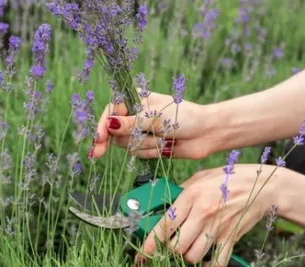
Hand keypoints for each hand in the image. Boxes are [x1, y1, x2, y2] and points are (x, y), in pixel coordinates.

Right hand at [91, 91, 215, 159]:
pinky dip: (150, 151)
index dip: (102, 126)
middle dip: (121, 140)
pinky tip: (164, 146)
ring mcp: (140, 131)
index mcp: (134, 100)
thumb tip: (108, 124)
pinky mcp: (146, 146)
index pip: (110, 112)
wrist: (205, 133)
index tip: (99, 139)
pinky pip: (138, 153)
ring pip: (125, 144)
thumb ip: (130, 123)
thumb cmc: (183, 117)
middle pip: (114, 131)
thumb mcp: (155, 118)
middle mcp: (134, 115)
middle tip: (102, 152)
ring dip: (144, 145)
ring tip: (162, 139)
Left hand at [135, 164, 287, 266]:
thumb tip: (166, 201)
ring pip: (193, 255)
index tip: (143, 252)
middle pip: (176, 245)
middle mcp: (202, 213)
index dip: (150, 242)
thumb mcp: (201, 176)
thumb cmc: (230, 178)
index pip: (165, 224)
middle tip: (168, 246)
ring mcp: (218, 227)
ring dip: (187, 256)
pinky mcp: (231, 238)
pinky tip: (206, 259)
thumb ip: (182, 189)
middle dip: (168, 250)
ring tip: (187, 248)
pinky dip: (209, 265)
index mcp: (191, 196)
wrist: (263, 186)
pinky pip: (217, 261)